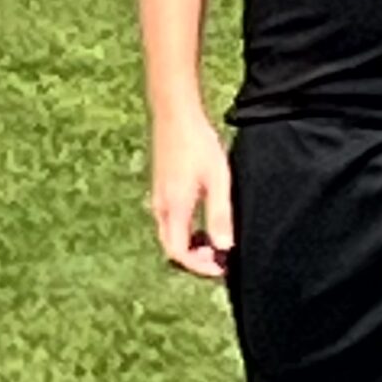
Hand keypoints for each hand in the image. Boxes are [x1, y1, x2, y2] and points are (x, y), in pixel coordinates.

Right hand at [149, 110, 232, 279]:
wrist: (174, 114)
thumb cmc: (198, 143)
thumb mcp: (217, 179)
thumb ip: (219, 215)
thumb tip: (224, 247)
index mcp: (174, 207)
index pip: (179, 253)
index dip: (199, 267)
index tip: (221, 266)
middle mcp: (160, 206)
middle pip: (171, 247)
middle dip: (195, 260)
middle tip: (219, 258)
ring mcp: (157, 197)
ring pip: (169, 235)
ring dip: (190, 245)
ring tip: (214, 241)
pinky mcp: (160, 189)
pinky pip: (168, 222)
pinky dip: (184, 231)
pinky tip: (202, 221)